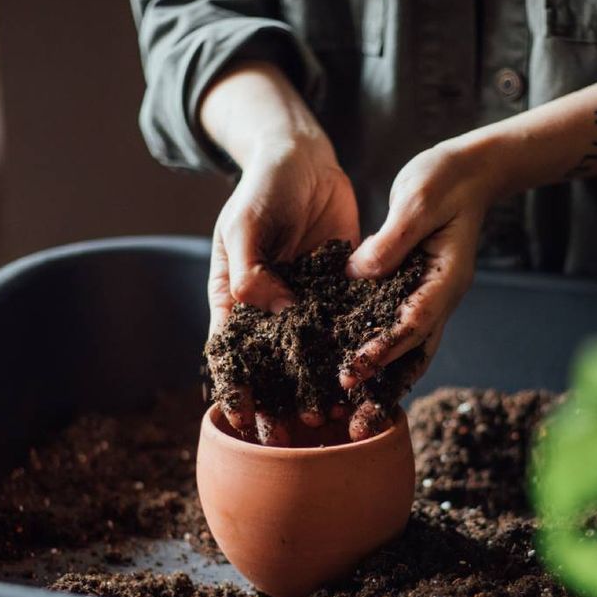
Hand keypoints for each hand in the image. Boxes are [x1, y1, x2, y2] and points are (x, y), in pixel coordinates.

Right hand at [207, 135, 358, 444]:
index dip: (236, 389)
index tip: (244, 421)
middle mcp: (269, 308)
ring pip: (309, 357)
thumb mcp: (246, 223)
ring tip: (331, 422)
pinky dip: (351, 357)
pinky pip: (344, 331)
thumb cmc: (263, 187)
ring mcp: (305, 303)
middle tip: (291, 438)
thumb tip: (270, 310)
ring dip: (317, 390)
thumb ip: (250, 268)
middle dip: (278, 404)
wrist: (306, 158)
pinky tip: (365, 383)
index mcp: (235, 297)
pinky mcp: (339, 293)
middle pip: (270, 367)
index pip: (231, 354)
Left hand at [342, 140, 498, 439]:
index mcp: (445, 280)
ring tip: (349, 418)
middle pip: (412, 357)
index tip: (350, 372)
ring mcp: (427, 300)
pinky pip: (395, 335)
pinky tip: (348, 379)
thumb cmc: (445, 179)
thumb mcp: (418, 199)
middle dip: (382, 391)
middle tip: (352, 424)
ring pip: (406, 356)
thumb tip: (360, 273)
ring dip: (381, 388)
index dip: (381, 351)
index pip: (412, 325)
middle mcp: (438, 299)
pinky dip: (377, 361)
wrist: (468, 172)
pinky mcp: (410, 294)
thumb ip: (392, 238)